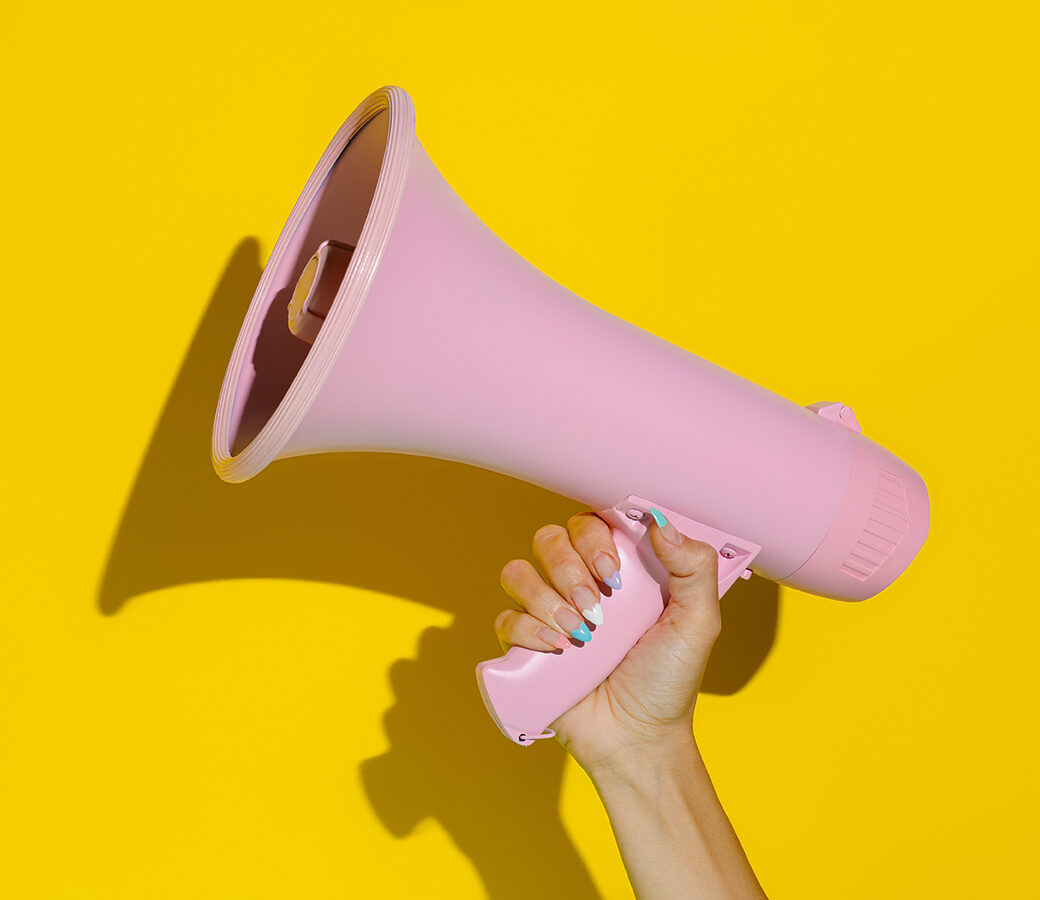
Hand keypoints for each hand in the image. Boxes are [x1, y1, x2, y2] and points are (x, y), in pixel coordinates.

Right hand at [493, 508, 720, 775]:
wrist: (638, 738)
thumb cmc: (670, 680)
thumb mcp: (699, 621)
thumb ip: (693, 566)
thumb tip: (658, 519)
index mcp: (617, 568)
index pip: (590, 522)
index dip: (593, 537)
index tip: (612, 569)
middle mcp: (578, 583)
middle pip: (548, 540)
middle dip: (568, 569)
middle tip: (597, 607)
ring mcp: (548, 613)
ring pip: (518, 572)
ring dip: (545, 598)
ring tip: (580, 632)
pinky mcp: (525, 646)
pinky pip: (505, 618)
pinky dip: (528, 629)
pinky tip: (559, 650)